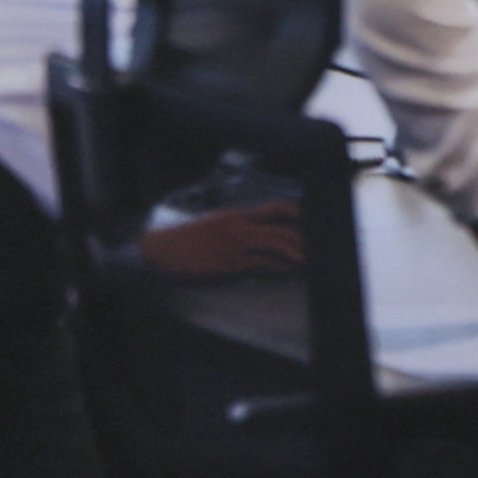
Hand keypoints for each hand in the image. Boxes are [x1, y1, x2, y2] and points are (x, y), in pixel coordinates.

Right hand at [136, 202, 303, 277]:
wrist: (166, 251)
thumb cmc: (188, 238)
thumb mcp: (215, 222)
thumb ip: (237, 224)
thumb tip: (257, 231)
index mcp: (236, 214)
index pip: (273, 207)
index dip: (293, 212)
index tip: (306, 217)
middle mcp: (239, 227)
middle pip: (279, 228)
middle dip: (299, 238)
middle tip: (312, 245)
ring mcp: (236, 246)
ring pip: (274, 245)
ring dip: (293, 253)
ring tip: (304, 259)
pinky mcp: (231, 264)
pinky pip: (261, 264)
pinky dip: (277, 267)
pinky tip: (285, 270)